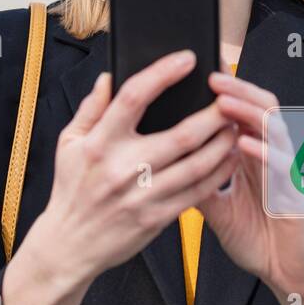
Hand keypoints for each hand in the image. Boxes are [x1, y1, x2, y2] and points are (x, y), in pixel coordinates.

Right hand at [32, 50, 241, 290]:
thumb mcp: (68, 143)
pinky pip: (196, 192)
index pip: (133, 98)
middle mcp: (121, 168)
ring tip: (235, 124)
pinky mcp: (156, 218)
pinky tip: (229, 157)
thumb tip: (109, 76)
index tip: (187, 59)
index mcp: (99, 143)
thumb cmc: (71, 189)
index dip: (162, 74)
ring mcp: (141, 196)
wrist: (69, 245)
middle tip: (229, 97)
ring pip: (196, 165)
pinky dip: (218, 173)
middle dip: (212, 114)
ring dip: (222, 143)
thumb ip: (91, 108)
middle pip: (180, 135)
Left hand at [195, 72, 303, 303]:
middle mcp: (273, 158)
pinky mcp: (296, 196)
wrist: (287, 274)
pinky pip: (283, 168)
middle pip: (262, 109)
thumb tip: (166, 163)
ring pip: (274, 130)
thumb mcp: (218, 207)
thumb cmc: (258, 239)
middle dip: (238, 90)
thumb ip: (199, 182)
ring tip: (223, 102)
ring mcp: (287, 174)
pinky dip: (263, 154)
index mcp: (255, 157)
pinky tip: (244, 145)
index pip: (244, 112)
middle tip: (211, 77)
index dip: (228, 92)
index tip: (202, 74)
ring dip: (248, 113)